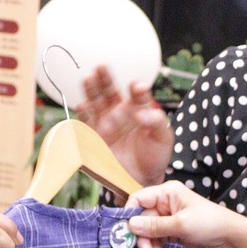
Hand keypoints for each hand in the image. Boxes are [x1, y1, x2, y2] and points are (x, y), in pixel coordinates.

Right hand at [75, 64, 173, 185]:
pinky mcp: (94, 137)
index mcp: (139, 109)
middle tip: (102, 67)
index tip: (137, 87)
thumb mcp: (163, 138)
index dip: (137, 89)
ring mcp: (105, 123)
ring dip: (92, 91)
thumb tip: (142, 112)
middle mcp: (119, 112)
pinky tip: (83, 105)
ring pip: (96, 102)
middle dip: (105, 79)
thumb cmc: (154, 156)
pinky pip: (86, 123)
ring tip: (89, 79)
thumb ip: (156, 122)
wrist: (141, 180)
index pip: (137, 94)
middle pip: (110, 91)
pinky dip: (83, 114)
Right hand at [128, 181, 246, 247]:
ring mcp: (168, 217)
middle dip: (143, 238)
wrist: (230, 239)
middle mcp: (165, 203)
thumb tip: (130, 225)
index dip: (130, 215)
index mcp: (167, 193)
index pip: (138, 199)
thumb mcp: (180, 224)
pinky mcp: (172, 231)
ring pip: (148, 231)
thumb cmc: (209, 223)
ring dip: (150, 246)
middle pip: (142, 219)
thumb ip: (154, 226)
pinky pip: (157, 239)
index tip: (126, 233)